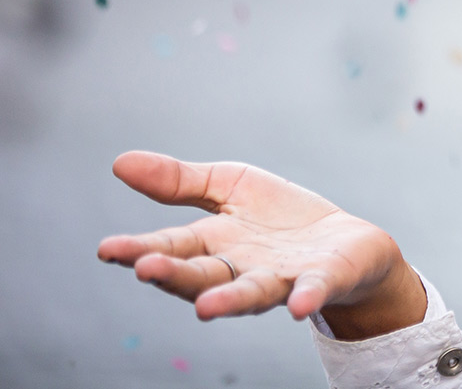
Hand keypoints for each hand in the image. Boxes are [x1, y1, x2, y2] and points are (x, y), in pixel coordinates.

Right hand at [96, 151, 426, 339]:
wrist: (345, 241)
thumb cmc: (278, 218)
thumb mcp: (229, 187)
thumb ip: (179, 182)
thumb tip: (119, 163)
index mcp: (213, 244)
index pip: (170, 247)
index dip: (139, 250)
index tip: (107, 250)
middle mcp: (240, 268)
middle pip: (202, 276)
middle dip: (174, 275)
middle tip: (146, 270)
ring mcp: (281, 278)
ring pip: (249, 293)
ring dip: (228, 300)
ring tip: (206, 308)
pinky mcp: (322, 279)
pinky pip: (312, 291)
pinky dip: (306, 297)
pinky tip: (298, 305)